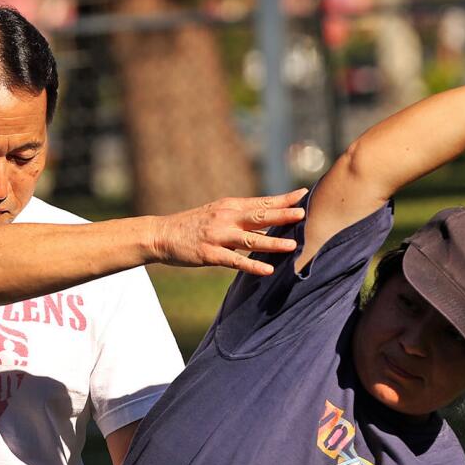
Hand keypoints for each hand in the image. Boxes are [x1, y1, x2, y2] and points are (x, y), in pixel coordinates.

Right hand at [151, 189, 307, 275]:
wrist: (161, 234)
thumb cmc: (191, 225)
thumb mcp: (216, 213)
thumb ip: (238, 215)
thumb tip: (263, 216)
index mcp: (230, 206)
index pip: (261, 201)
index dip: (283, 199)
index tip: (303, 194)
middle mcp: (226, 218)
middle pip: (260, 216)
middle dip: (283, 214)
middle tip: (304, 213)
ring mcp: (218, 236)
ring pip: (251, 239)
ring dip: (273, 242)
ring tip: (293, 245)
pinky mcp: (209, 254)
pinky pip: (235, 261)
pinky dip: (252, 265)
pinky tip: (267, 270)